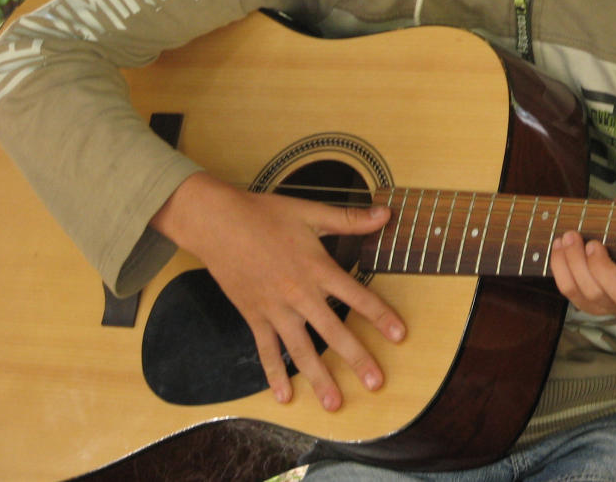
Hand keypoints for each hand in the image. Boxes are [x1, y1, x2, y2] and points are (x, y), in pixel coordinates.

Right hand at [151, 172, 405, 410]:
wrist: (216, 223)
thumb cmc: (265, 213)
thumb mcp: (310, 211)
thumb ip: (349, 219)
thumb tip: (386, 213)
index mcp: (317, 267)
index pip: (356, 295)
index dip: (380, 315)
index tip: (399, 335)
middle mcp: (299, 294)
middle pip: (333, 331)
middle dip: (357, 359)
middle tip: (376, 383)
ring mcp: (275, 309)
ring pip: (301, 349)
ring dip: (319, 378)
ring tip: (335, 404)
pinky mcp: (253, 316)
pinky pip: (266, 350)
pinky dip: (274, 374)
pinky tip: (284, 397)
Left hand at [549, 180, 615, 314]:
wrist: (613, 244)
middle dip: (601, 269)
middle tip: (592, 243)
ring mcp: (611, 304)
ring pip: (592, 294)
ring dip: (576, 266)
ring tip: (570, 238)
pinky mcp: (586, 302)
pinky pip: (570, 291)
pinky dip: (561, 269)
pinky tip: (559, 246)